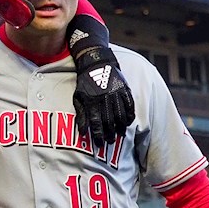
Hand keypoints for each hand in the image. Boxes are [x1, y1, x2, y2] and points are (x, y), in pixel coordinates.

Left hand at [66, 16, 134, 146]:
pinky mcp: (124, 89)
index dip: (98, 135)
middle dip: (109, 135)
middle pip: (109, 122)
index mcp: (92, 101)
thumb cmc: (85, 83)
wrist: (96, 63)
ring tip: (118, 135)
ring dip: (120, 128)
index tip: (99, 144)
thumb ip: (81, 115)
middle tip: (109, 142)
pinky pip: (130, 105)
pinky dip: (130, 116)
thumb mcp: (78, 97)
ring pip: (120, 116)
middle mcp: (105, 99)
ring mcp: (116, 94)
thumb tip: (82, 132)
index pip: (96, 123)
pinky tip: (128, 123)